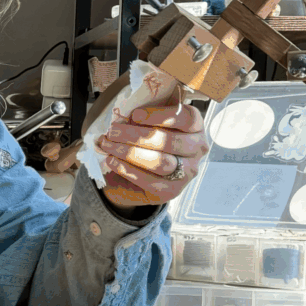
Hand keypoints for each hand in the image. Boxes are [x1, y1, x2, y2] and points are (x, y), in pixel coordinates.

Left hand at [93, 100, 208, 211]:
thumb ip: (144, 115)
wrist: (141, 172)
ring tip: (108, 145)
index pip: (185, 118)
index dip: (159, 115)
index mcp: (195, 126)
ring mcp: (187, 172)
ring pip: (160, 162)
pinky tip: (112, 161)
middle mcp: (197, 148)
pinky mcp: (172, 190)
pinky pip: (149, 181)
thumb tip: (125, 114)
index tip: (135, 115)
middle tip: (113, 131)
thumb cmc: (147, 140)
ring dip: (129, 152)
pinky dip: (127, 169)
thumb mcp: (148, 122)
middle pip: (169, 141)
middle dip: (136, 135)